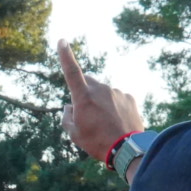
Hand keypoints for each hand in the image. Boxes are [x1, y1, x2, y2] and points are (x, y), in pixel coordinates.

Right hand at [57, 39, 146, 165]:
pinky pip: (117, 98)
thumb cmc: (96, 142)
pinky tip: (116, 122)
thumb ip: (67, 117)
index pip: (71, 72)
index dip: (65, 56)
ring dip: (100, 102)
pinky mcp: (129, 97)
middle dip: (84, 91)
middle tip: (86, 113)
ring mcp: (116, 92)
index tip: (62, 41)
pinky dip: (114, 107)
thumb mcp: (74, 134)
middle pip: (88, 82)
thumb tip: (68, 106)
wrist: (127, 149)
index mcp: (83, 97)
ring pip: (103, 92)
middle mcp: (100, 89)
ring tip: (104, 124)